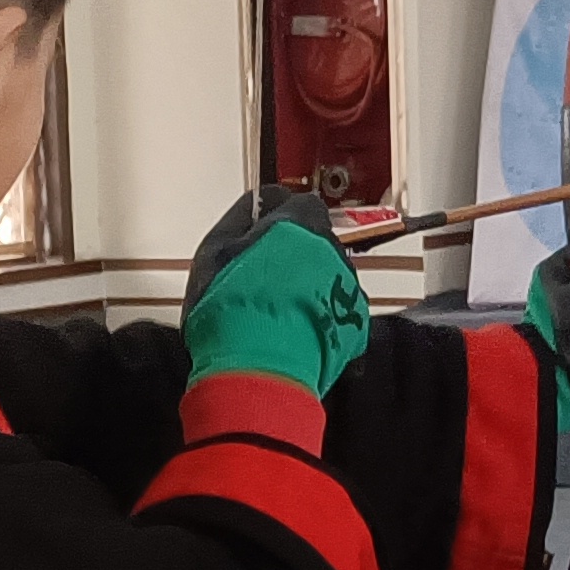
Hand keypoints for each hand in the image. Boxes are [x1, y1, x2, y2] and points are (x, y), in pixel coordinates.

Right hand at [183, 183, 370, 397]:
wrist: (261, 368)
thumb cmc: (231, 308)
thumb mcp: (214, 252)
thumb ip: (238, 221)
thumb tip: (255, 204)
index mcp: (297, 224)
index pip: (297, 201)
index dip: (278, 216)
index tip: (261, 231)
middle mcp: (330, 249)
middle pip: (315, 242)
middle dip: (294, 254)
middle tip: (263, 279)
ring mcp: (346, 287)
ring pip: (328, 276)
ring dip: (308, 287)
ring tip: (277, 313)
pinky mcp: (355, 324)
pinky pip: (336, 311)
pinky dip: (319, 317)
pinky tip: (293, 334)